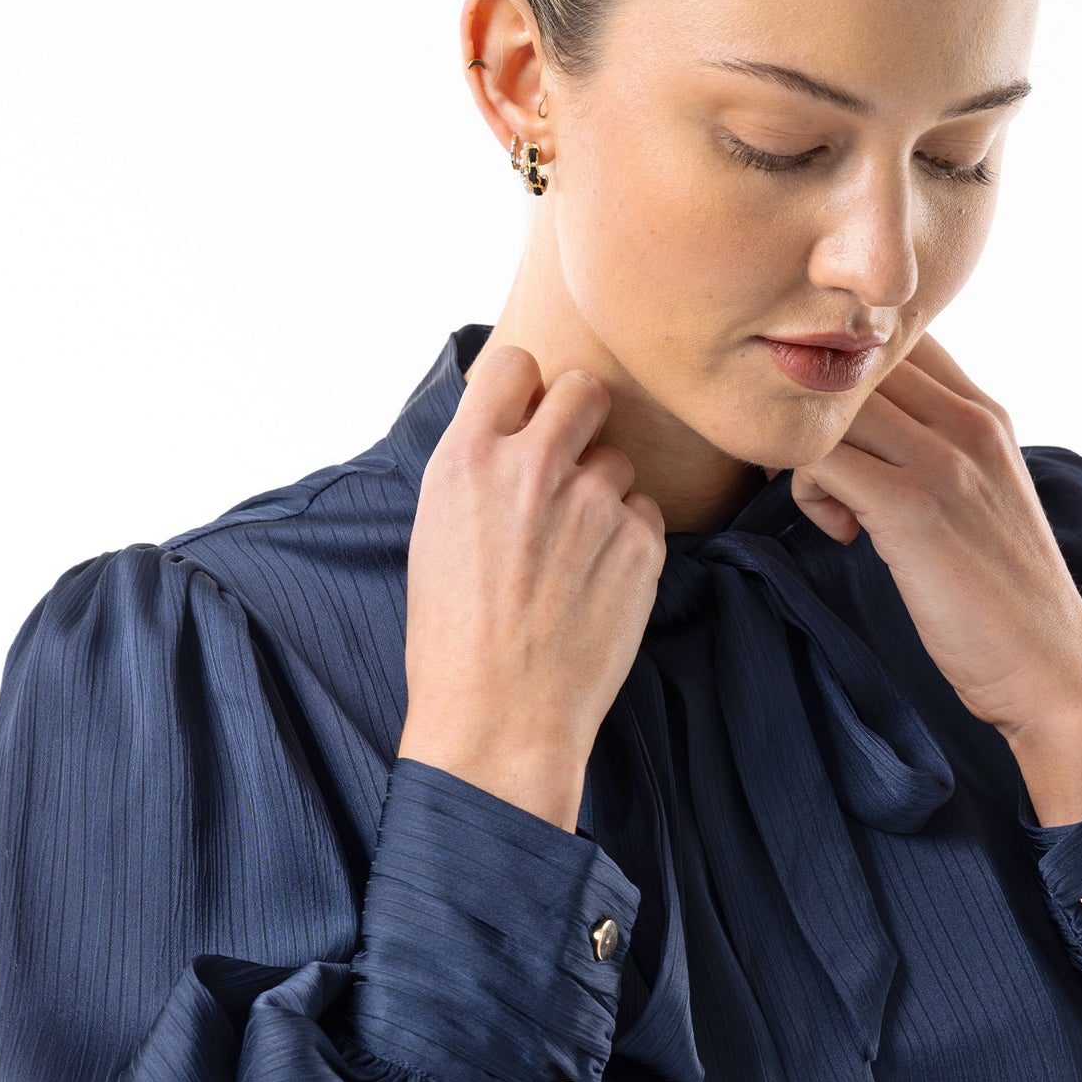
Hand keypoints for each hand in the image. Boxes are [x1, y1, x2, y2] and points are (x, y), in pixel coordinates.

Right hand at [397, 345, 665, 828]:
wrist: (500, 718)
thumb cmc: (454, 638)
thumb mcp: (436, 533)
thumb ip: (479, 470)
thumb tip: (515, 432)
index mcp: (469, 458)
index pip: (514, 363)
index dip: (526, 389)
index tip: (528, 415)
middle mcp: (533, 467)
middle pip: (585, 389)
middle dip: (582, 417)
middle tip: (570, 463)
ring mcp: (595, 504)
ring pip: (619, 460)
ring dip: (605, 492)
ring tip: (572, 553)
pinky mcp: (641, 544)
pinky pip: (646, 514)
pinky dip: (629, 541)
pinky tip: (596, 585)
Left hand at [789, 330, 1081, 746]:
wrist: (1049, 667)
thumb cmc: (1002, 597)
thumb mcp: (981, 499)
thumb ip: (937, 453)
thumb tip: (868, 437)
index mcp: (984, 412)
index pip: (896, 337)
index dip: (846, 375)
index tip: (839, 437)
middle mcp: (968, 420)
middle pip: (853, 359)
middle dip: (814, 410)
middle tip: (815, 470)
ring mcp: (943, 459)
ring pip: (829, 403)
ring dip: (804, 450)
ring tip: (832, 505)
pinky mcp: (913, 506)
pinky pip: (820, 457)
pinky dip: (809, 488)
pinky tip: (842, 532)